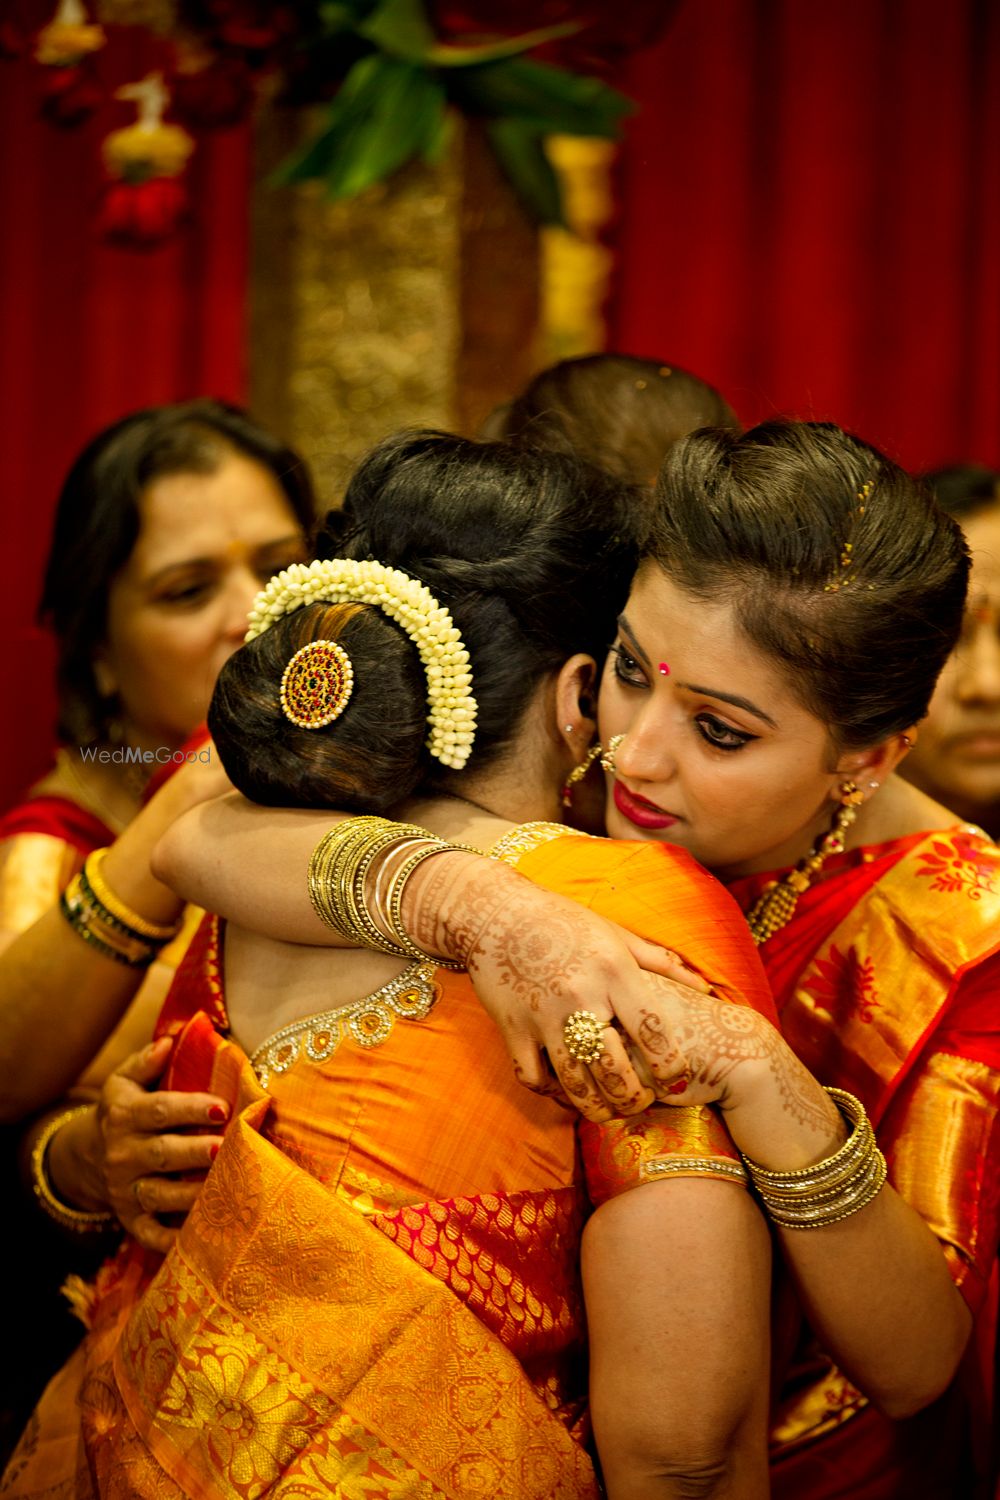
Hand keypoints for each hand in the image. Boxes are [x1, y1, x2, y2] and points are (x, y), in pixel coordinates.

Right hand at [51, 1037, 229, 1252]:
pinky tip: (198, 1239)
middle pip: (161, 1154)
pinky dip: (170, 1241)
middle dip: (193, 1153)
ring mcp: (125, 1190)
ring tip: (224, 1190)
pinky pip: (149, 1234)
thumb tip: (169, 1040)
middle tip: (224, 1149)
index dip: (189, 1108)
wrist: (88, 1156)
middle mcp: (122, 1154)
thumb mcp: (124, 1082)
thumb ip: (146, 1062)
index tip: (222, 1106)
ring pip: (158, 1195)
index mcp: (125, 1116)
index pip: (158, 1111)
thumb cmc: (124, 1110)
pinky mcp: (130, 1219)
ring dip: (190, 1195)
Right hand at [408, 853, 700, 1120]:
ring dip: (597, 1107)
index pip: (651, 1029)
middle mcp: (580, 996)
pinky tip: (567, 1092)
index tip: (675, 1079)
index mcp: (612, 971)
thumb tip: (706, 987)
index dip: (669, 1064)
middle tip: (643, 1103)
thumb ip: (661, 963)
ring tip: (611, 1112)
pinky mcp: (512, 1028)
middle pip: (613, 1068)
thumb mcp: (616, 934)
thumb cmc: (564, 921)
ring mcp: (543, 1015)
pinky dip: (552, 1092)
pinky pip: (534, 1076)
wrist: (496, 913)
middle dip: (634, 1098)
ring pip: (575, 1082)